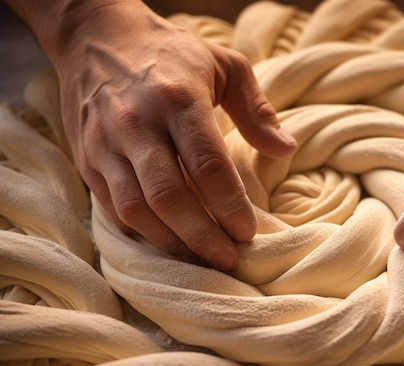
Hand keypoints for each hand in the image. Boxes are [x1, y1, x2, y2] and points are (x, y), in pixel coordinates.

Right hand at [21, 0, 295, 270]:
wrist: (96, 37)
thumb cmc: (171, 54)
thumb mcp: (224, 65)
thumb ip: (257, 109)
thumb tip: (286, 150)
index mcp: (179, 98)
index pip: (207, 164)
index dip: (230, 205)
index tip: (248, 232)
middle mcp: (138, 123)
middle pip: (169, 196)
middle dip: (202, 236)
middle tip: (229, 259)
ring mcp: (107, 144)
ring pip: (136, 209)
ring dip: (171, 243)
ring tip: (201, 260)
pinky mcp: (87, 159)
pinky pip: (112, 208)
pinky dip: (141, 232)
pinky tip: (167, 242)